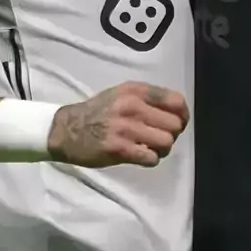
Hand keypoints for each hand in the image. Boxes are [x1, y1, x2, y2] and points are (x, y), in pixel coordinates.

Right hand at [47, 81, 188, 167]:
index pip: (176, 101)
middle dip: (172, 134)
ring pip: (166, 142)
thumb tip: (176, 112)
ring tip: (151, 148)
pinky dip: (150, 159)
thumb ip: (147, 99)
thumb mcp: (122, 94)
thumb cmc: (98, 111)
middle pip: (175, 124)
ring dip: (162, 149)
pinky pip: (151, 158)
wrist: (67, 129)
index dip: (183, 115)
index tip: (178, 124)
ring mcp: (126, 128)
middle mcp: (133, 106)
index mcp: (136, 90)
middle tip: (160, 138)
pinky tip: (141, 156)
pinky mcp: (119, 149)